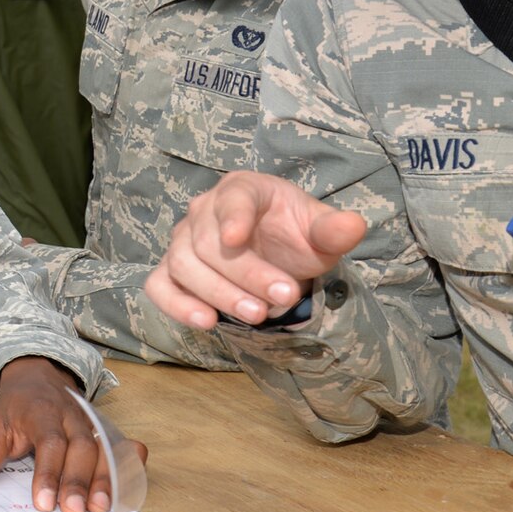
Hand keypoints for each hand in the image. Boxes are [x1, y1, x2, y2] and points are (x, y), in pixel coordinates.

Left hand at [0, 357, 143, 511]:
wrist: (37, 375)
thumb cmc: (15, 407)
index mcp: (42, 413)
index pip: (50, 443)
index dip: (48, 473)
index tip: (43, 503)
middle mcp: (72, 416)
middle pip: (82, 448)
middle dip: (78, 482)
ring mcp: (91, 423)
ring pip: (104, 450)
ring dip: (104, 481)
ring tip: (100, 509)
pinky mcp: (103, 431)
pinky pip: (119, 447)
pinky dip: (128, 465)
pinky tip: (129, 487)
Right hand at [143, 171, 367, 329]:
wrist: (277, 258)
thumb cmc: (296, 237)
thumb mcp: (320, 233)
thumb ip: (334, 230)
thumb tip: (353, 227)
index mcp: (242, 190)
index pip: (232, 198)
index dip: (231, 216)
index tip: (235, 238)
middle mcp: (203, 211)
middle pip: (207, 241)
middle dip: (244, 274)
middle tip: (283, 298)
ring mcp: (181, 241)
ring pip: (182, 264)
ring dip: (218, 293)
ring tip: (256, 316)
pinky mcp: (170, 272)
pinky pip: (159, 286)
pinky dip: (176, 304)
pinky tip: (206, 321)